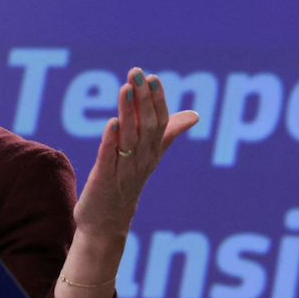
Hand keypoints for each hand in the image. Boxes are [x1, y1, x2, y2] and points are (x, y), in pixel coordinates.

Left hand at [73, 67, 198, 237]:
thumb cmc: (126, 185)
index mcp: (152, 153)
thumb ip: (168, 134)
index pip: (159, 122)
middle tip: (136, 73)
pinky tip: (110, 123)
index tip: (152, 77)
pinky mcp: (104, 181)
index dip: (156, 100)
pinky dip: (110, 141)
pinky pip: (109, 159)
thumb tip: (194, 115)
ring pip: (129, 139)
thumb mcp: (149, 157)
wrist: (106, 224)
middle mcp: (141, 160)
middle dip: (142, 99)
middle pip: (146, 127)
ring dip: (128, 114)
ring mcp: (123, 172)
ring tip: (125, 89)